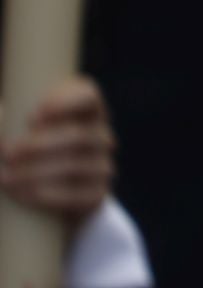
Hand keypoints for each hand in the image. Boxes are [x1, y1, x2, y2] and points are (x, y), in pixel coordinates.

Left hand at [0, 77, 116, 222]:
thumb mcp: (22, 128)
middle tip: (6, 153)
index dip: (65, 104)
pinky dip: (48, 195)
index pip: (88, 97)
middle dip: (38, 146)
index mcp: (87, 110)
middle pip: (77, 135)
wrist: (49, 190)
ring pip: (74, 166)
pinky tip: (24, 195)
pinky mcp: (96, 193)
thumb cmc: (29, 147)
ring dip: (35, 173)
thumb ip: (6, 120)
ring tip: (4, 178)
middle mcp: (101, 135)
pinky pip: (78, 195)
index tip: (32, 117)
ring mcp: (102, 165)